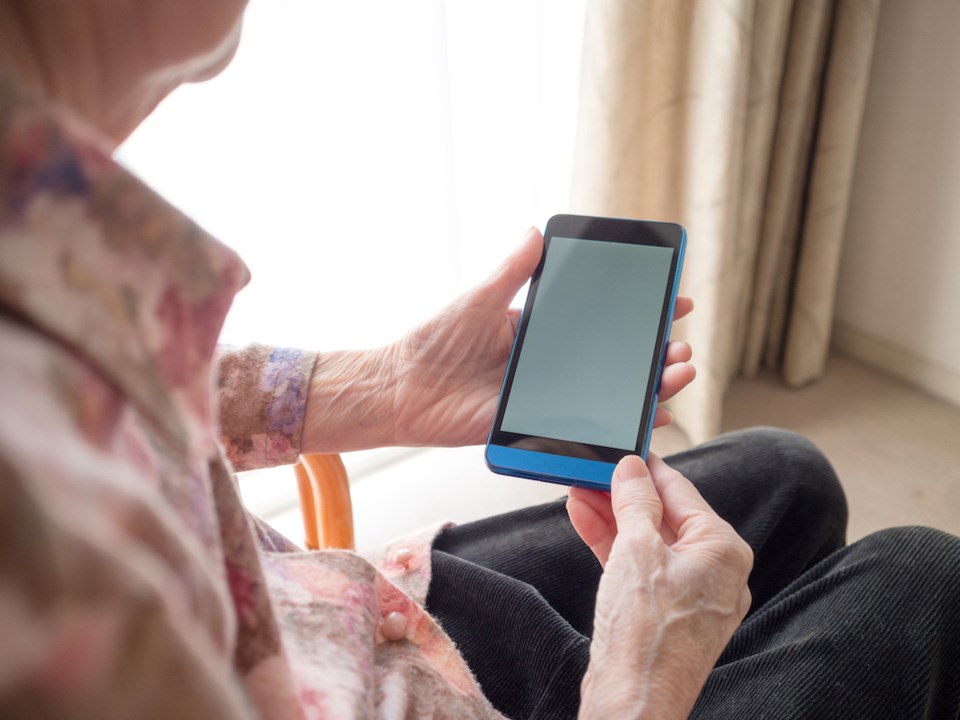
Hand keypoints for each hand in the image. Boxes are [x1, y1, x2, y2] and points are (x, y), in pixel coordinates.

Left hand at [387, 227, 695, 447]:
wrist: (398, 390)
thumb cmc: (431, 343)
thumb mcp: (477, 300)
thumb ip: (510, 272)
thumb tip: (536, 231)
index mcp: (538, 334)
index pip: (600, 323)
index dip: (638, 314)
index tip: (674, 301)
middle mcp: (548, 368)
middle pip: (614, 363)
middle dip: (656, 355)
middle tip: (684, 347)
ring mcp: (544, 401)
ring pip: (607, 397)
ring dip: (648, 388)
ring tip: (679, 373)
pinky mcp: (533, 431)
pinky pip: (582, 433)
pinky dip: (617, 430)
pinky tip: (647, 422)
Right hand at [569, 454, 752, 719]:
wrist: (633, 701)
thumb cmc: (645, 631)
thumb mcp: (636, 547)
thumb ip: (635, 501)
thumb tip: (633, 468)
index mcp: (723, 550)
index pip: (682, 491)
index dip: (647, 467)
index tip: (624, 446)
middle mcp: (716, 572)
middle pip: (664, 516)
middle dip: (623, 493)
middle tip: (592, 469)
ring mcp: (692, 596)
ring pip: (649, 542)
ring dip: (613, 516)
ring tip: (578, 490)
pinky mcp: (666, 615)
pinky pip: (641, 568)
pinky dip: (614, 546)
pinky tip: (585, 521)